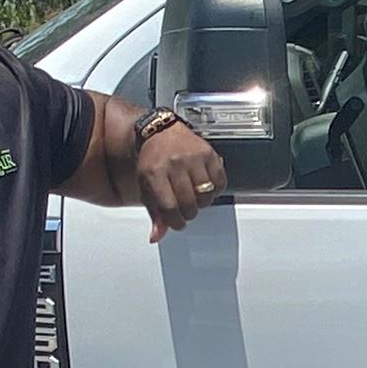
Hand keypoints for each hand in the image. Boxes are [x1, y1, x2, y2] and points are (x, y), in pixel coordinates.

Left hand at [136, 118, 228, 241]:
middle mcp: (174, 164)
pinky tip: (206, 187)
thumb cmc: (153, 161)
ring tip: (195, 196)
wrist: (160, 131)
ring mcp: (193, 158)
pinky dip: (216, 190)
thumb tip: (157, 236)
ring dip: (202, 202)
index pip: (169, 208)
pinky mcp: (209, 153)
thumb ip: (154, 212)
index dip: (175, 222)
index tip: (177, 223)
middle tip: (185, 208)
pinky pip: (220, 182)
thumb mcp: (146, 186)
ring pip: (206, 196)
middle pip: (189, 204)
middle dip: (188, 213)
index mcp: (154, 173)